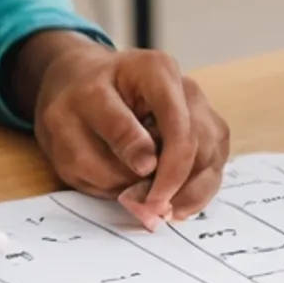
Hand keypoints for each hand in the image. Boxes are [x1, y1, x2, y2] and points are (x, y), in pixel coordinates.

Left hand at [25, 35, 230, 227]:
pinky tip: (171, 202)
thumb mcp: (71, 121)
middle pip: (200, 143)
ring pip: (211, 157)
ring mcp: (200, 108)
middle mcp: (185, 86)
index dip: (168, 170)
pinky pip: (212, 165)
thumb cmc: (76, 106)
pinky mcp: (205, 130)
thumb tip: (148, 168)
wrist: (84, 90)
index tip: (144, 201)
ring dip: (188, 192)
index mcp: (154, 71)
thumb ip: (109, 143)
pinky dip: (194, 190)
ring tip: (157, 209)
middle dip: (176, 185)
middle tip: (147, 211)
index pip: (177, 125)